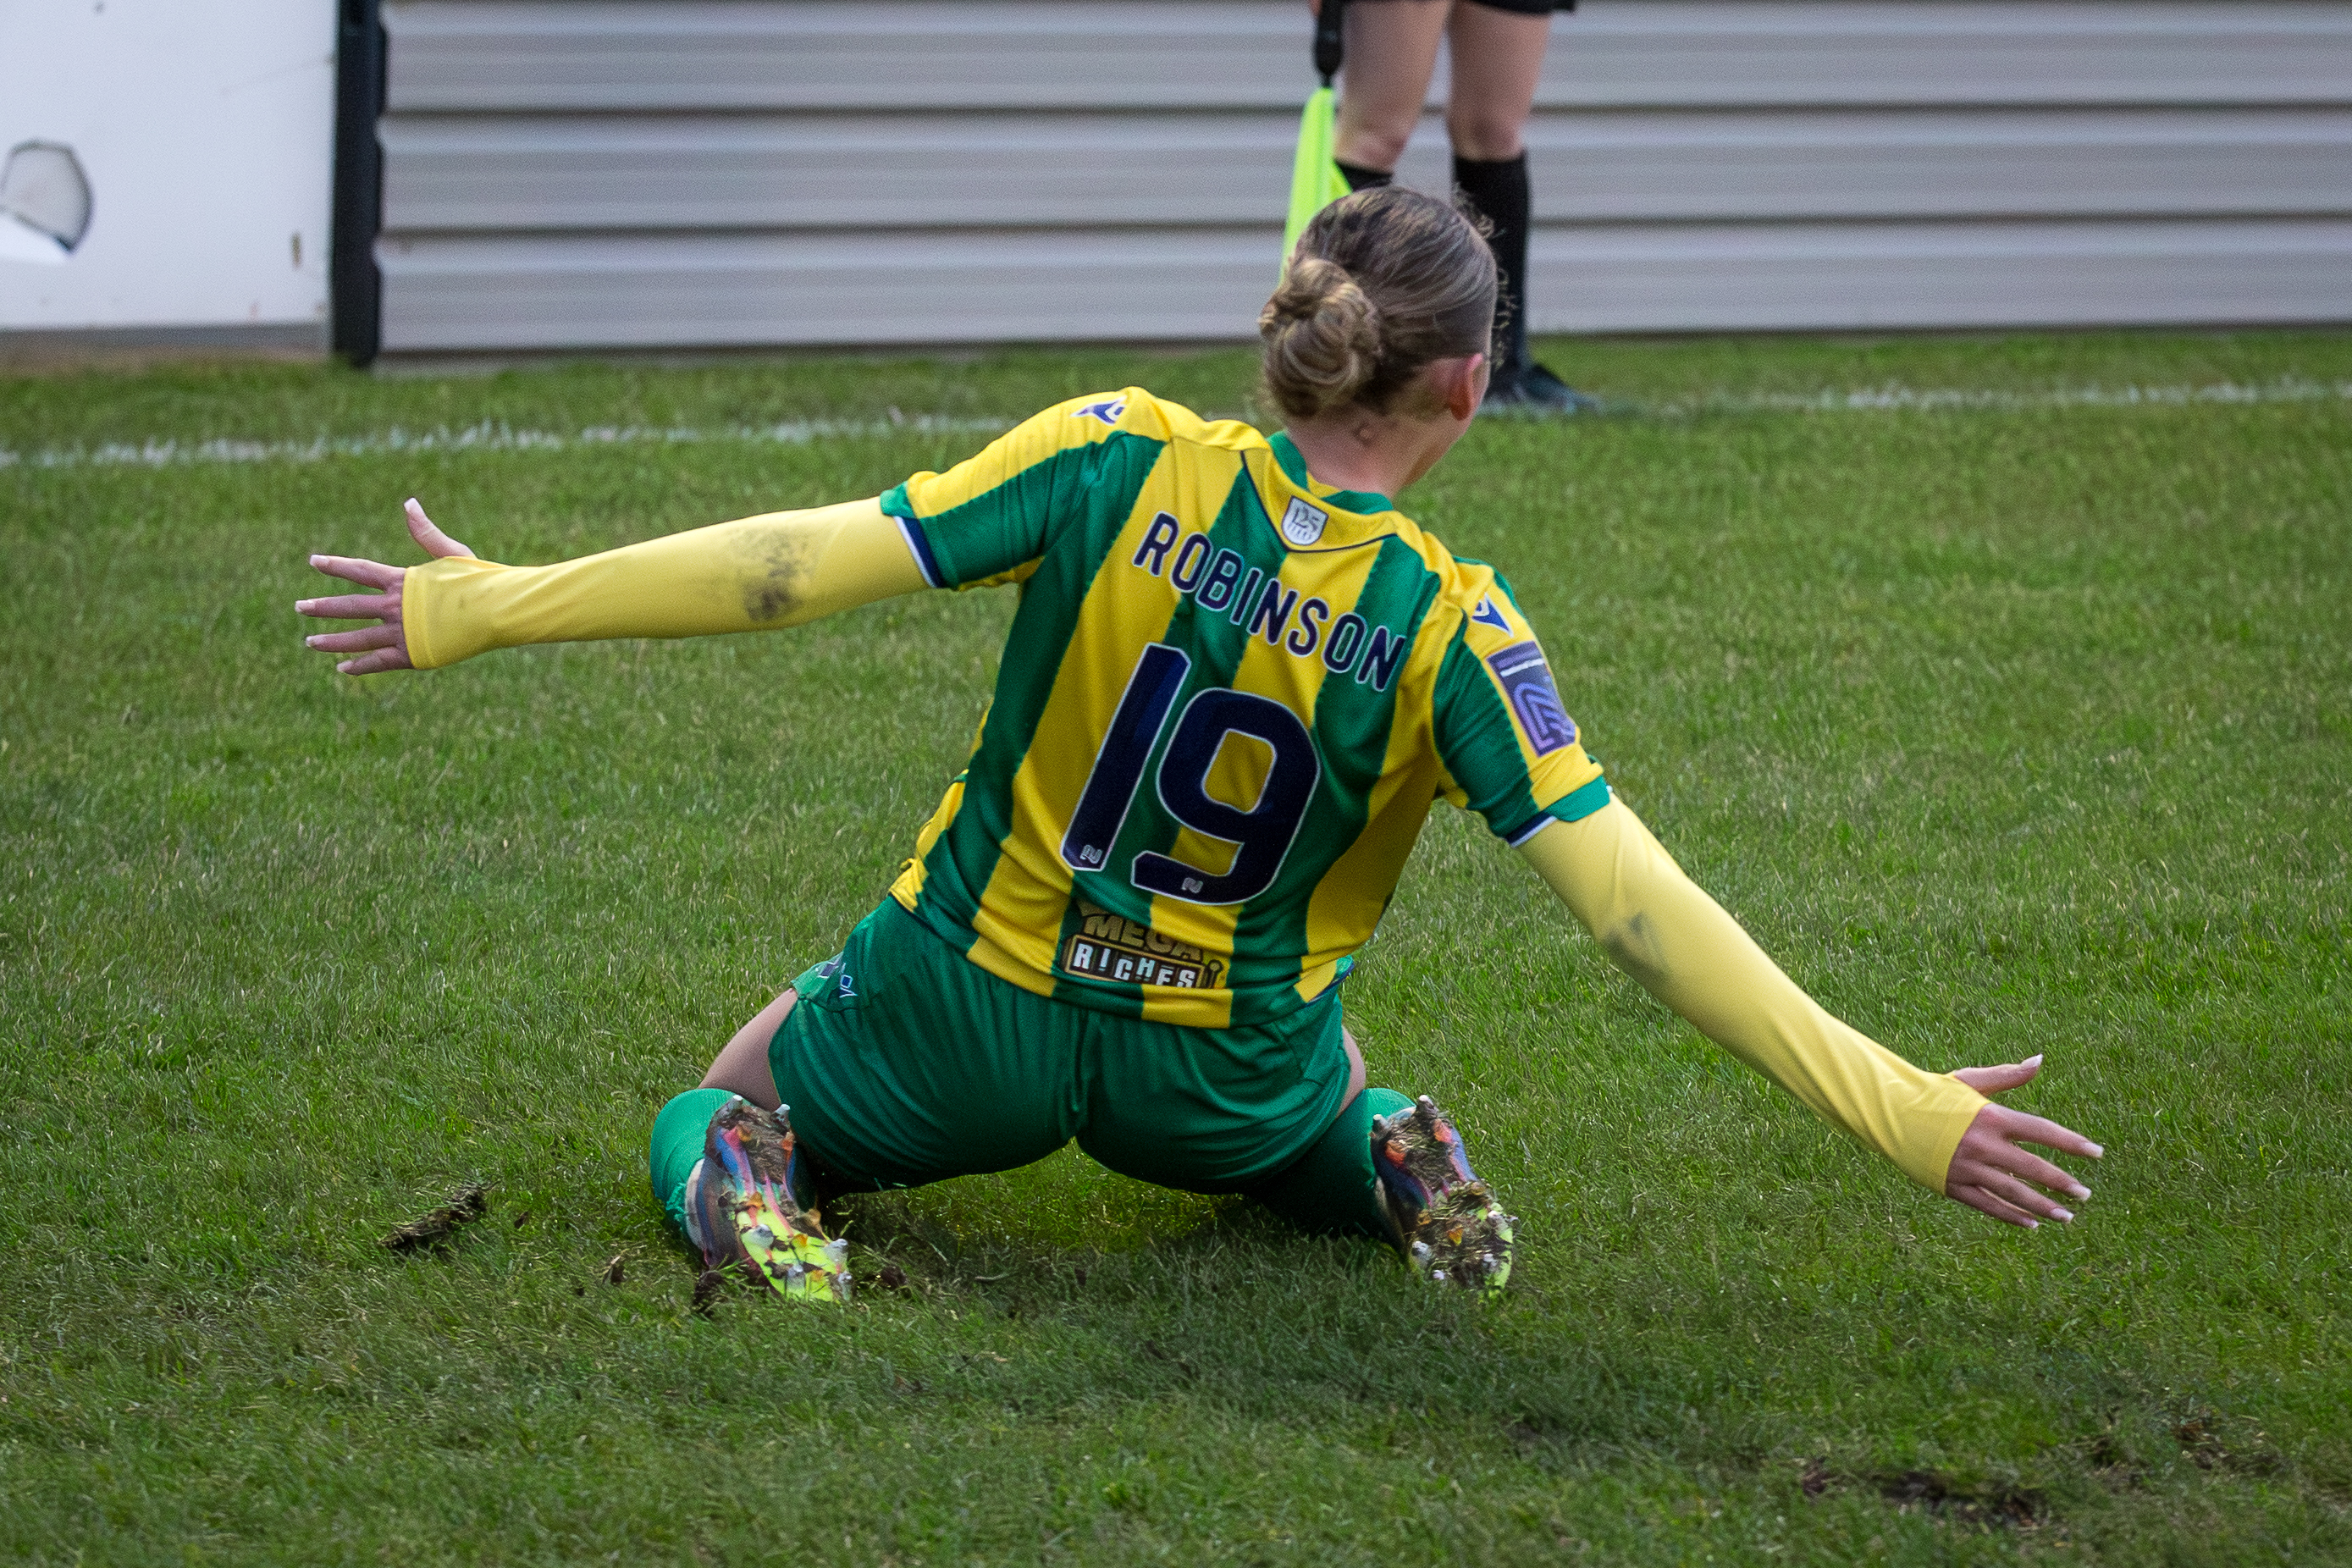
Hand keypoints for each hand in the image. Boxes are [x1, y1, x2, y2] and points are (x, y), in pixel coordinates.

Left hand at [297, 498, 472, 674]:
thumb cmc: (480, 580)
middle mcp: (395, 607)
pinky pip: (379, 661)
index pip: (359, 570)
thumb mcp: (452, 552)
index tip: (314, 562)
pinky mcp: (413, 655)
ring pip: (357, 638)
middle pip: (349, 606)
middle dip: (321, 607)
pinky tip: (343, 668)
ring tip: (310, 642)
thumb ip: (425, 533)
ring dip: (331, 641)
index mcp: (402, 580)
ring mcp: (402, 633)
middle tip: (299, 608)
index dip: (335, 565)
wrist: (497, 612)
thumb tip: (408, 503)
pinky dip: (360, 665)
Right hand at [1943, 1055, 2103, 1228]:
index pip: (2042, 1130)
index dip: (2071, 1143)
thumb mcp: (1971, 1081)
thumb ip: (2008, 1075)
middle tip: (2085, 1194)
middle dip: (2062, 1183)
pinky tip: (2032, 1224)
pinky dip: (2011, 1216)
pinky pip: (1987, 1205)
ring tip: (2067, 1217)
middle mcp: (1983, 1145)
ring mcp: (1968, 1168)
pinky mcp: (1953, 1185)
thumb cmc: (1934, 1094)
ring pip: (2013, 1192)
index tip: (2097, 1153)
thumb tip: (2039, 1060)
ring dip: (2042, 1206)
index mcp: (1991, 1117)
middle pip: (2032, 1167)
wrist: (1890, 1114)